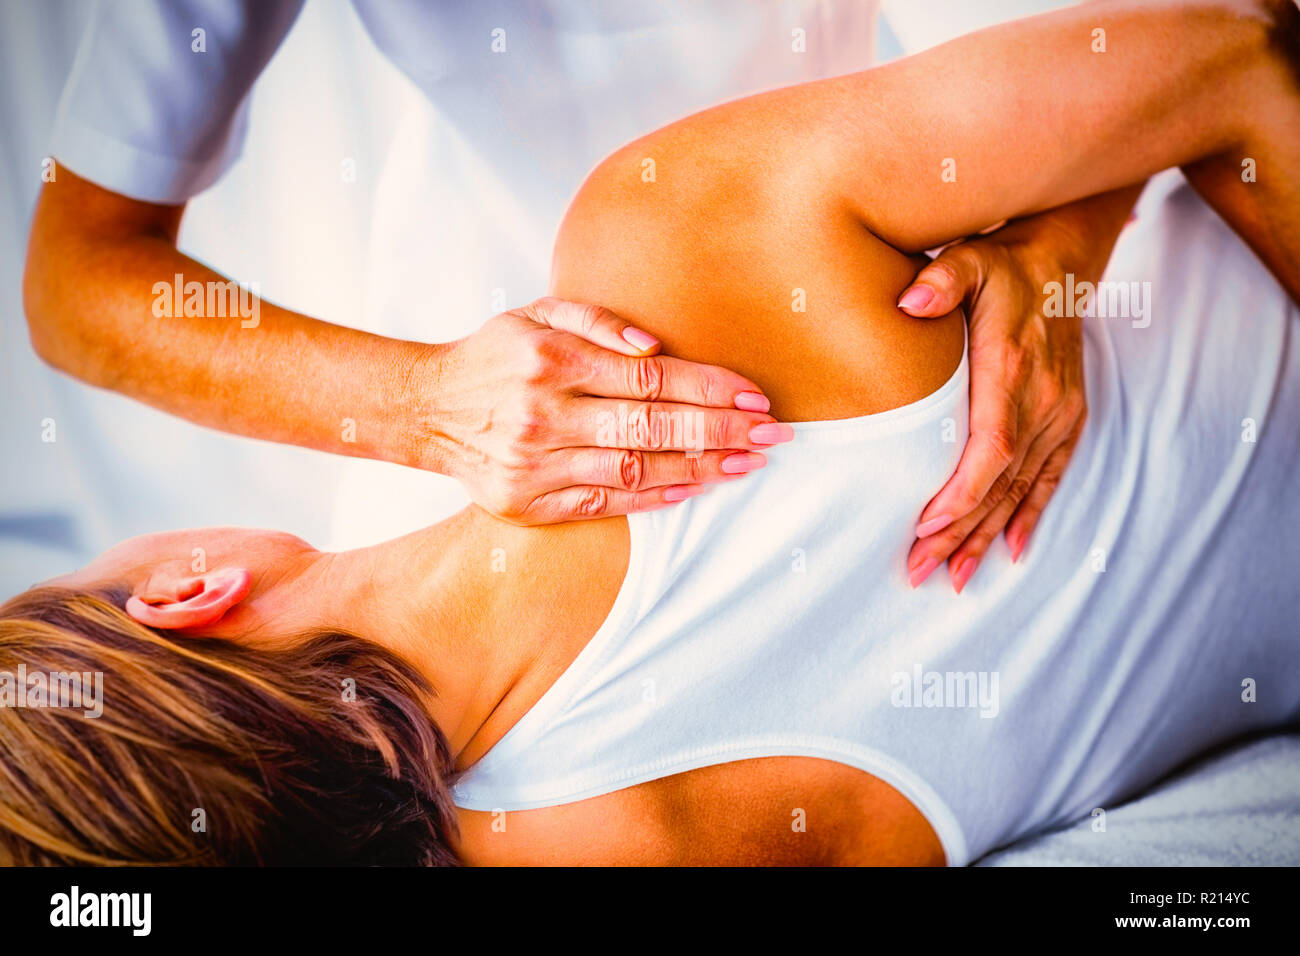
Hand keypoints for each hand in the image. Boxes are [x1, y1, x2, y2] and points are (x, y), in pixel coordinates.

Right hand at [415, 297, 790, 523]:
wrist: (425, 409)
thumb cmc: (494, 355)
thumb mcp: (536, 313)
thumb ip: (596, 321)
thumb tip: (655, 346)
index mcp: (551, 360)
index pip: (651, 378)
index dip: (710, 389)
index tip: (756, 398)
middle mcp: (543, 414)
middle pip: (652, 426)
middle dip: (721, 431)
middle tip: (772, 436)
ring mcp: (534, 464)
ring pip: (633, 468)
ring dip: (699, 467)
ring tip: (746, 465)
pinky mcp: (526, 502)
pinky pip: (602, 502)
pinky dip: (652, 496)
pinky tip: (694, 488)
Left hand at [899, 232, 1087, 591]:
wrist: (1058, 264)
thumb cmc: (1000, 268)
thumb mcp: (969, 260)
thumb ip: (942, 280)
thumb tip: (909, 300)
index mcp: (1013, 370)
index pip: (992, 445)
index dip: (963, 491)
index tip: (927, 524)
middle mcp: (1043, 399)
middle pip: (1000, 481)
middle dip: (959, 530)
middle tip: (919, 570)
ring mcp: (1060, 414)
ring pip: (1021, 489)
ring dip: (987, 535)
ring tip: (954, 577)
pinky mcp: (1068, 420)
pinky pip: (1051, 477)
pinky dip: (1031, 516)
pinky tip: (1012, 552)